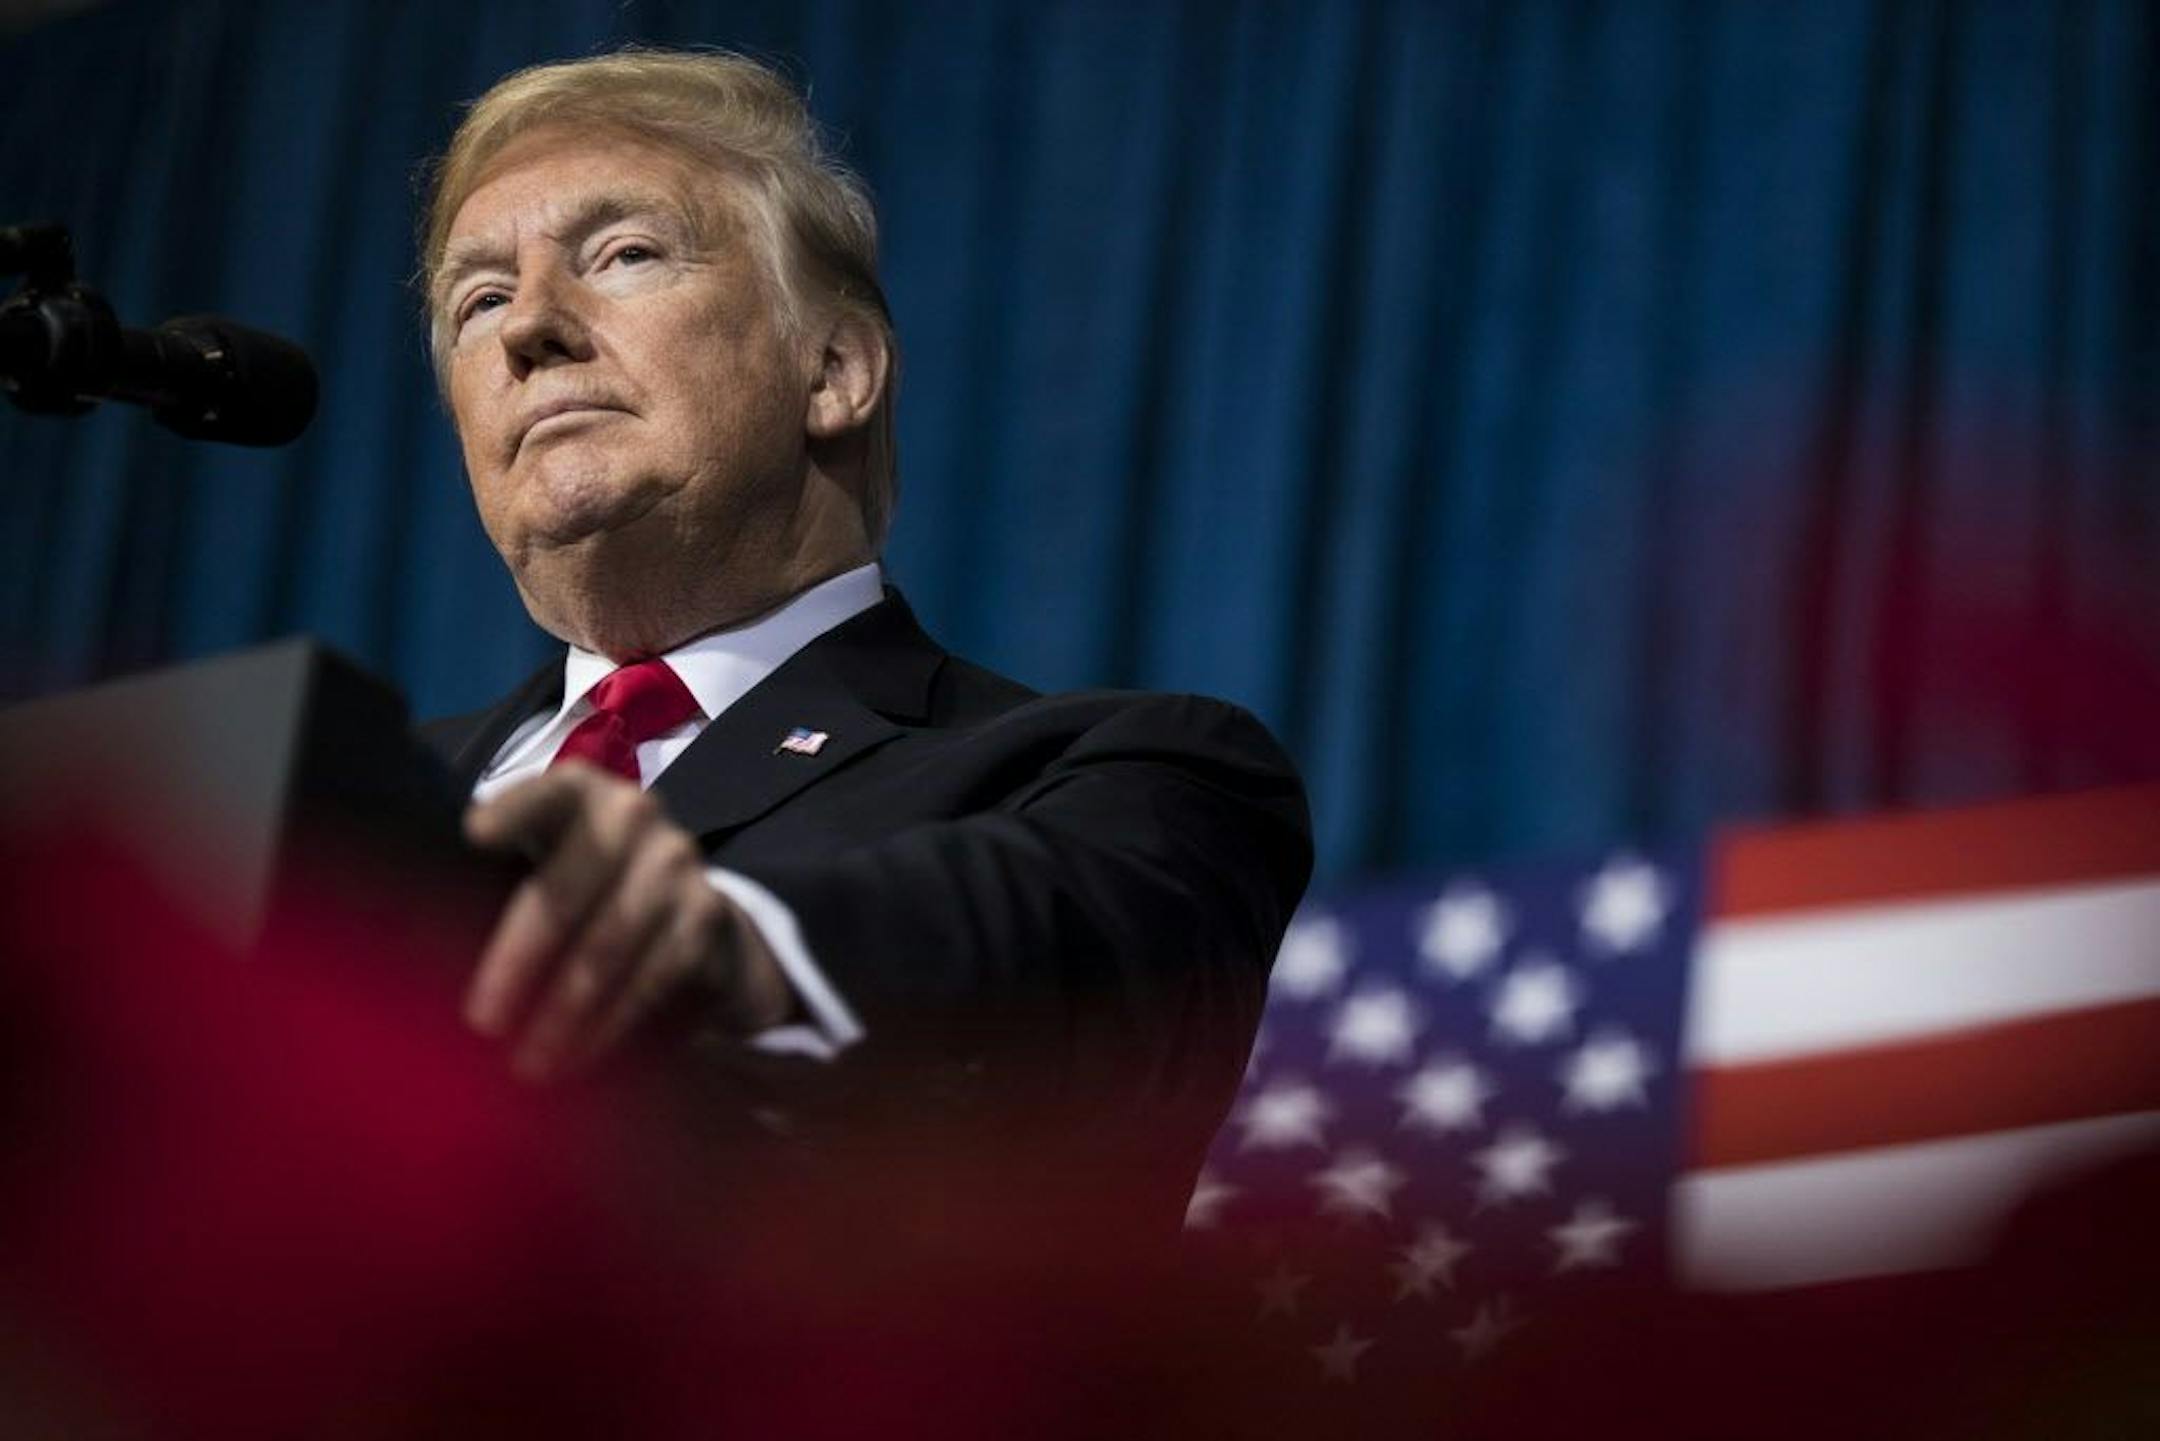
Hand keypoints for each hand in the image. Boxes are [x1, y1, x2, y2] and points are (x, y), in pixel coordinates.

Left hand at [461, 763, 791, 1080]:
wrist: (697, 914)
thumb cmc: (587, 891)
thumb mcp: (547, 866)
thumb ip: (496, 883)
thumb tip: (418, 948)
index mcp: (579, 794)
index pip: (546, 795)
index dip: (514, 812)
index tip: (476, 836)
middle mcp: (632, 814)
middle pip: (569, 887)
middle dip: (520, 958)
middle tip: (483, 1023)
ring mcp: (677, 862)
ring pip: (610, 942)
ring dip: (565, 1011)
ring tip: (528, 1062)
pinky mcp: (708, 914)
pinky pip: (653, 976)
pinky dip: (612, 1023)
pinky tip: (581, 1057)